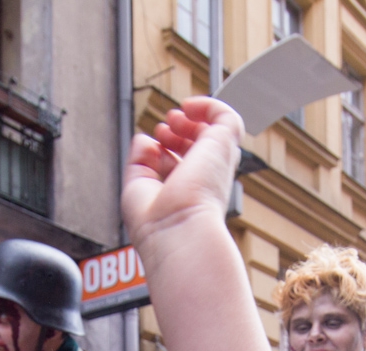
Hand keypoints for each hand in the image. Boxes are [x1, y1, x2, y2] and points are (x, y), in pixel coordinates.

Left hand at [122, 98, 243, 251]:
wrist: (176, 231)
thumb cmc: (156, 224)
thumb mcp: (137, 186)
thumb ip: (139, 162)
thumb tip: (145, 138)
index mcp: (188, 191)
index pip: (183, 161)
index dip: (167, 147)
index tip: (153, 147)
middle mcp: (205, 178)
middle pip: (199, 144)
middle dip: (179, 130)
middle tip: (163, 131)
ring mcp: (216, 162)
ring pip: (216, 130)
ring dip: (192, 117)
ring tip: (174, 119)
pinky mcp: (224, 147)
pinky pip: (228, 116)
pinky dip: (208, 104)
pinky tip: (189, 106)